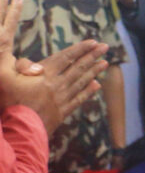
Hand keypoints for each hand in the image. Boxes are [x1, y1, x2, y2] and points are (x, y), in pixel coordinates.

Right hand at [0, 0, 108, 132]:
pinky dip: (88, 91)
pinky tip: (96, 85)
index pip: (66, 57)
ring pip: (81, 82)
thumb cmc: (8, 102)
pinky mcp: (62, 113)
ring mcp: (61, 99)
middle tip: (105, 47)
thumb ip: (15, 64)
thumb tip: (37, 64)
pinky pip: (78, 99)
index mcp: (44, 74)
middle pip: (78, 67)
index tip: (93, 42)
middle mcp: (57, 85)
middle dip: (92, 56)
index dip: (80, 49)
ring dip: (94, 71)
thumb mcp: (3, 77)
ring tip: (105, 63)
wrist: (17, 130)